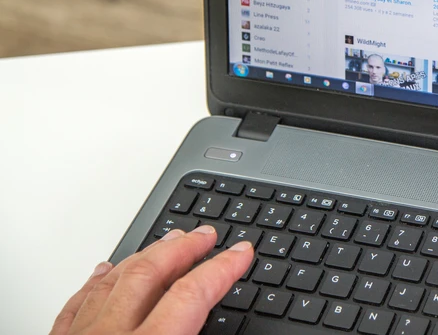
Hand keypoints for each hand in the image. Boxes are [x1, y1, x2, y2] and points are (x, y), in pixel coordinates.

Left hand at [51, 226, 253, 334]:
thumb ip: (199, 334)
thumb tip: (227, 318)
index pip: (191, 295)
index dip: (221, 269)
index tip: (241, 252)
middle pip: (149, 275)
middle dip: (183, 249)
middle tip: (207, 235)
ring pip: (112, 282)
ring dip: (145, 257)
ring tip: (168, 242)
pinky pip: (75, 304)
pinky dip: (95, 283)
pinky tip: (105, 270)